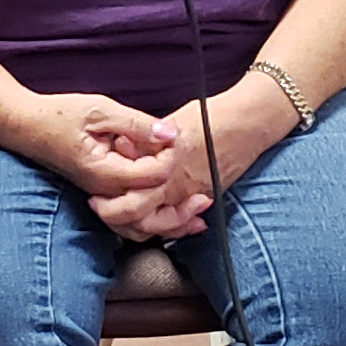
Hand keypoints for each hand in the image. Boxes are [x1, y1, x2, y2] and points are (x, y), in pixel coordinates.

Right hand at [6, 91, 183, 206]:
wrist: (26, 127)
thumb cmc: (58, 116)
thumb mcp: (100, 110)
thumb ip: (136, 123)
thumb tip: (170, 134)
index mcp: (105, 172)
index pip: (151, 176)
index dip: (171, 159)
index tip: (177, 141)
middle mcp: (104, 191)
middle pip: (151, 213)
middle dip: (181, 206)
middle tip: (205, 197)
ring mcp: (103, 196)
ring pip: (142, 223)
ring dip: (172, 220)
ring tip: (198, 210)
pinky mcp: (104, 193)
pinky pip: (133, 214)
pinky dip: (156, 214)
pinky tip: (175, 206)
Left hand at [89, 81, 288, 241]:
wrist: (249, 123)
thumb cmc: (211, 118)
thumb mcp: (170, 124)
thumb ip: (144, 142)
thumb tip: (120, 148)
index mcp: (167, 170)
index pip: (130, 205)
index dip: (108, 208)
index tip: (96, 199)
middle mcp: (180, 190)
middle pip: (142, 224)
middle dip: (119, 221)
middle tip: (104, 210)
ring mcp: (194, 198)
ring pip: (161, 228)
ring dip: (143, 225)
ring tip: (127, 215)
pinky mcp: (206, 198)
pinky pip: (181, 221)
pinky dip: (169, 224)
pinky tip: (158, 218)